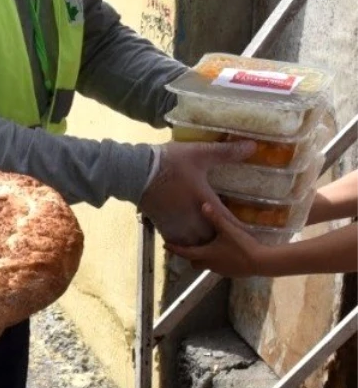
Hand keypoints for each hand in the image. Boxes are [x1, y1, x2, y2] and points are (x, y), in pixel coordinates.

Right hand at [139, 141, 254, 244]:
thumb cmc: (169, 163)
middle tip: (229, 238)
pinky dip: (184, 240)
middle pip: (211, 237)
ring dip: (202, 241)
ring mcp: (176, 223)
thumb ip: (225, 152)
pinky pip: (177, 239)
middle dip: (220, 237)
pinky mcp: (162, 224)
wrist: (135, 172)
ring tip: (208, 241)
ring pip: (194, 241)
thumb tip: (253, 146)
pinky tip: (185, 237)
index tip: (250, 234)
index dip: (240, 228)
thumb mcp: (199, 154)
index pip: (228, 221)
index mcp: (205, 202)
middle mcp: (193, 218)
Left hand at [168, 201, 271, 276]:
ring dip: (204, 258)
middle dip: (190, 256)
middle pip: (194, 263)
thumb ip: (216, 218)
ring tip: (206, 247)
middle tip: (188, 247)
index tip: (165, 245)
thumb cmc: (243, 246)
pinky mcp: (231, 273)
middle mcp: (211, 264)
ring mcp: (221, 270)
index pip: (185, 252)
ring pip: (207, 265)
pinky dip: (216, 260)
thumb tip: (204, 204)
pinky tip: (224, 253)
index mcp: (207, 254)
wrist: (262, 262)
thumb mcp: (228, 229)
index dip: (175, 249)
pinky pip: (218, 267)